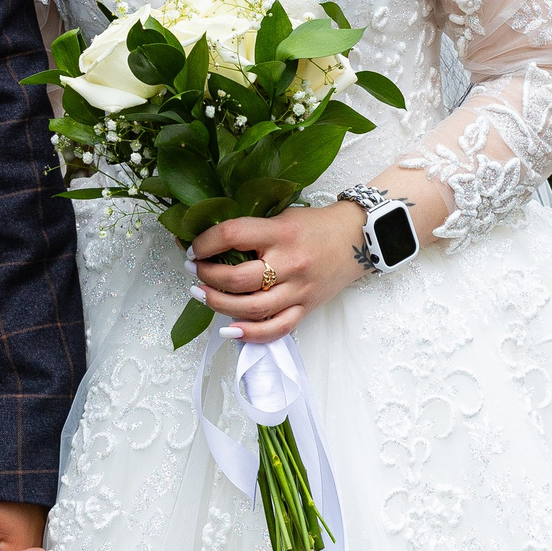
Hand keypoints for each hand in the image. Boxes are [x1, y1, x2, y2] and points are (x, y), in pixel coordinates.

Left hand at [189, 202, 368, 343]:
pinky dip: (250, 334)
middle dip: (207, 275)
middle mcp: (289, 263)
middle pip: (237, 278)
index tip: (194, 247)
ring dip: (218, 304)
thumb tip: (212, 241)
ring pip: (251, 308)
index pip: (233, 235)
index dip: (206, 242)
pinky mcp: (305, 308)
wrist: (357, 238)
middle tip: (194, 270)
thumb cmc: (315, 225)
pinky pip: (276, 329)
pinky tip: (229, 329)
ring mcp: (298, 290)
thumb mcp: (282, 216)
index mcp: (281, 233)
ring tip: (201, 294)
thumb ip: (253, 229)